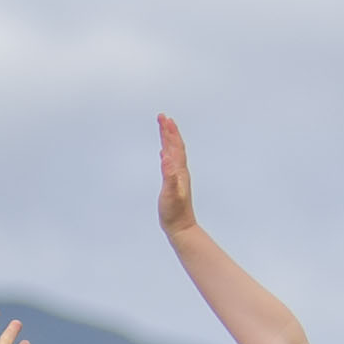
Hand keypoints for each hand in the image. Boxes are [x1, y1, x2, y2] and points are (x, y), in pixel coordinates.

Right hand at [155, 115, 197, 236]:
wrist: (181, 227)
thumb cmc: (175, 212)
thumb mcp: (170, 194)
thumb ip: (169, 176)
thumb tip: (166, 158)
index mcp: (179, 171)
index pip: (175, 147)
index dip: (170, 132)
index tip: (164, 118)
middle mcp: (180, 171)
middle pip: (175, 146)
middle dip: (169, 130)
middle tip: (162, 116)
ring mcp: (177, 177)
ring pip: (173, 153)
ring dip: (168, 139)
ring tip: (163, 128)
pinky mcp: (173, 183)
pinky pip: (170, 163)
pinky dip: (166, 154)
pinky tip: (163, 154)